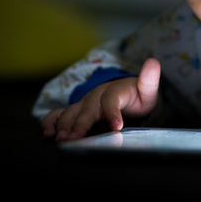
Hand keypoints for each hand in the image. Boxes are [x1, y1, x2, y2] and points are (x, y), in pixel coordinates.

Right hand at [41, 58, 160, 141]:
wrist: (125, 94)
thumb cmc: (136, 95)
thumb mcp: (146, 89)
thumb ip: (149, 80)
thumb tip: (153, 62)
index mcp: (114, 90)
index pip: (112, 99)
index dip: (112, 112)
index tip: (117, 127)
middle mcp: (96, 96)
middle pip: (87, 109)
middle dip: (80, 124)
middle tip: (73, 139)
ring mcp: (84, 104)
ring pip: (71, 112)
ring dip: (64, 125)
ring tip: (60, 139)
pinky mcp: (75, 112)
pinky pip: (59, 114)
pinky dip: (51, 121)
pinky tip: (47, 132)